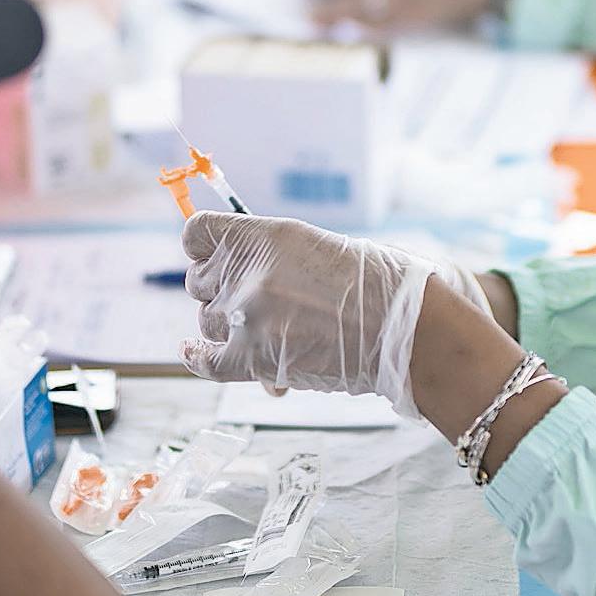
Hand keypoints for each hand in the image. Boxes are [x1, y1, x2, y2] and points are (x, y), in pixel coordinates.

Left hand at [180, 212, 436, 415]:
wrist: (404, 329)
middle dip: (219, 289)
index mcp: (266, 236)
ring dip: (227, 326)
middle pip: (200, 281)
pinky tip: (191, 351)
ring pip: (206, 321)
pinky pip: (206, 361)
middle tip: (254, 298)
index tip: (210, 255)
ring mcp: (246, 318)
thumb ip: (275, 253)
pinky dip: (197, 357)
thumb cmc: (378, 283)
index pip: (196, 234)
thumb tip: (246, 269)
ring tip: (266, 330)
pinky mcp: (253, 360)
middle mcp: (248, 274)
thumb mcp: (320, 245)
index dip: (201, 247)